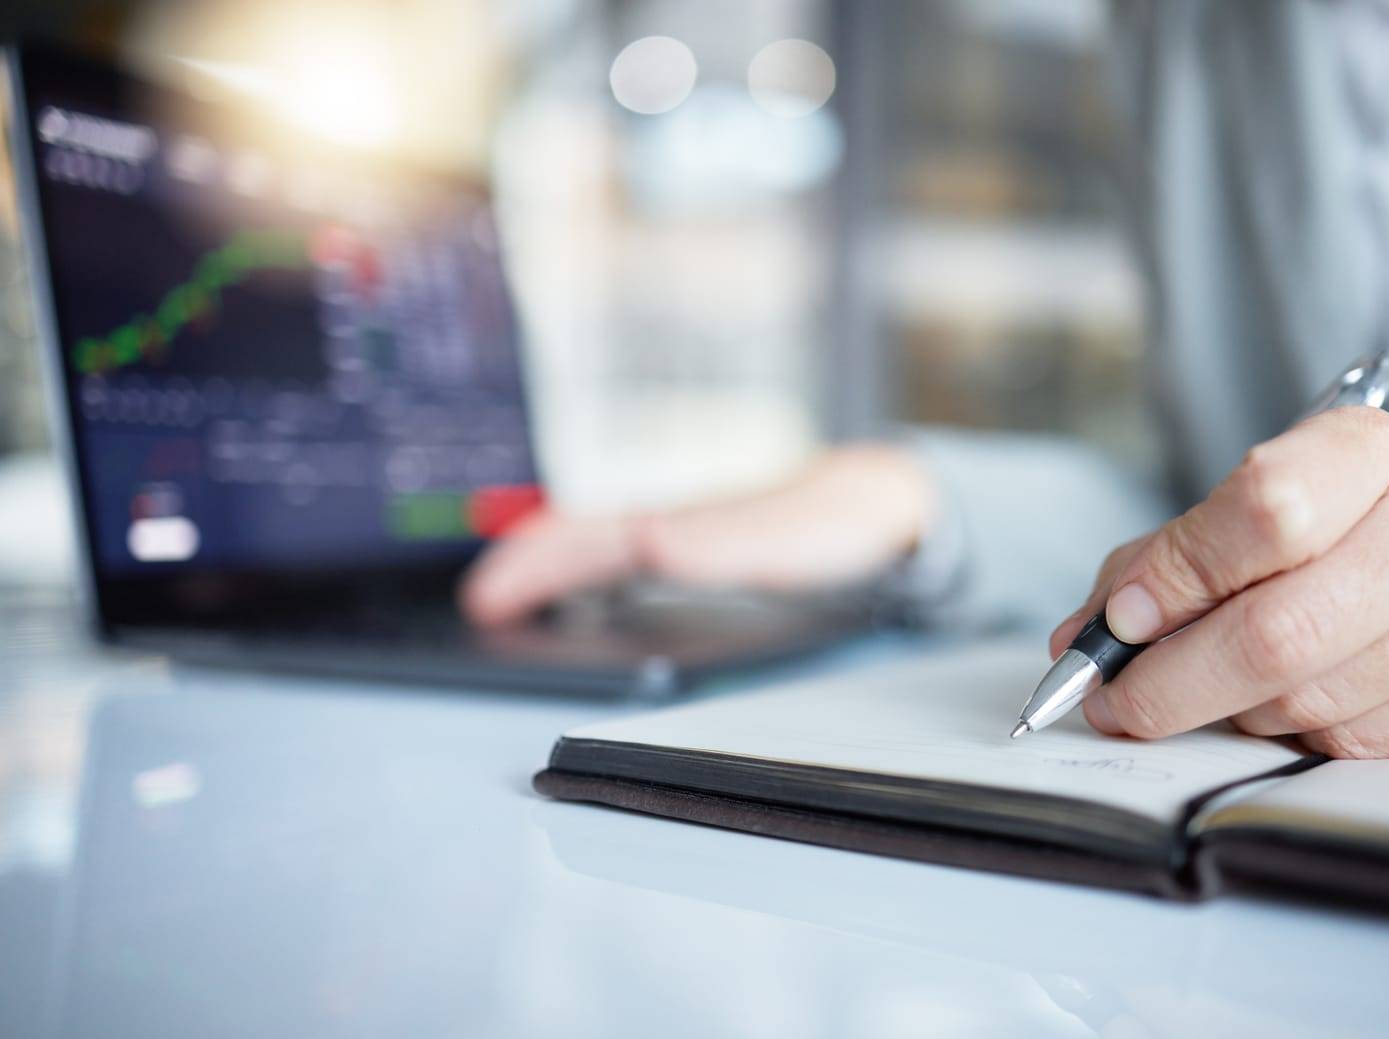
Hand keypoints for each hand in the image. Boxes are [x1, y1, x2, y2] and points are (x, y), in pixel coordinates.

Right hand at [459, 445, 933, 625]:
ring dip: (555, 569)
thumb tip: (652, 540)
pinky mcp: (709, 547)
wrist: (894, 505)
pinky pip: (633, 555)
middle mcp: (677, 520)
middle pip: (584, 537)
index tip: (488, 595)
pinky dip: (596, 571)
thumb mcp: (790, 536)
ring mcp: (690, 531)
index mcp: (685, 515)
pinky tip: (594, 594)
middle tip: (482, 603)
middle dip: (527, 566)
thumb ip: (725, 541)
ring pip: (603, 543)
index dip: (532, 564)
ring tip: (515, 596)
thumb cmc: (843, 519)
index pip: (587, 536)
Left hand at [1049, 408, 1388, 757]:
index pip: (1264, 508)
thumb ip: (1161, 565)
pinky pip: (1357, 745)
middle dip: (1171, 683)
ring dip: (1235, 711)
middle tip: (1117, 703)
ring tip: (1224, 690)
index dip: (1176, 577)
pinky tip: (1300, 705)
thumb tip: (1080, 642)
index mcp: (1368, 451)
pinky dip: (1299, 739)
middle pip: (1278, 630)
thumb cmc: (1347, 543)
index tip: (1118, 623)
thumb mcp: (1257, 516)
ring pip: (1309, 698)